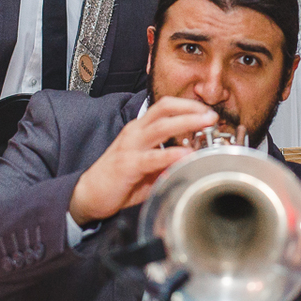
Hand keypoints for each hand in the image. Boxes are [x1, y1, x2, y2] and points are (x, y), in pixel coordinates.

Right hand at [68, 97, 217, 225]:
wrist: (88, 195)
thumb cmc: (119, 180)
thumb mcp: (148, 167)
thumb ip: (169, 161)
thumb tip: (193, 159)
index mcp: (140, 129)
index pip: (165, 107)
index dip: (187, 105)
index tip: (207, 111)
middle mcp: (135, 132)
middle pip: (165, 109)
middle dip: (191, 108)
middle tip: (212, 114)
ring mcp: (130, 146)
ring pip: (161, 126)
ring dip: (186, 122)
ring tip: (205, 123)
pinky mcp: (127, 164)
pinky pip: (152, 157)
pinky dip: (171, 154)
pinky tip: (186, 154)